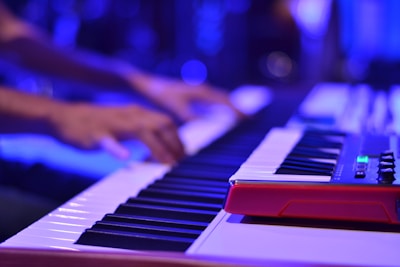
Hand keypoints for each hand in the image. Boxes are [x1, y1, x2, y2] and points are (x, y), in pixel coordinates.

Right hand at [48, 102, 184, 163]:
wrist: (64, 117)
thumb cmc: (96, 124)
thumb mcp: (124, 125)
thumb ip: (142, 132)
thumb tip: (161, 147)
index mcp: (137, 113)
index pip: (166, 122)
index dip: (178, 139)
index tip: (184, 156)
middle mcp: (129, 114)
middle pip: (161, 124)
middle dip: (174, 144)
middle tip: (180, 163)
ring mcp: (113, 123)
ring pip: (141, 131)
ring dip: (157, 147)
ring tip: (166, 164)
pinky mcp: (95, 134)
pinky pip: (108, 141)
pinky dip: (117, 148)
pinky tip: (125, 157)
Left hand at [128, 72, 243, 121]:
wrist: (148, 84)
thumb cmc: (160, 93)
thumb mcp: (174, 106)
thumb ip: (189, 115)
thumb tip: (203, 125)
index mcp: (201, 92)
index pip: (225, 102)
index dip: (237, 110)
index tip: (248, 118)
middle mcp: (203, 90)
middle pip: (226, 100)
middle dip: (238, 109)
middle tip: (250, 119)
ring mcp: (199, 91)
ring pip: (220, 99)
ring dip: (230, 107)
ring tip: (241, 116)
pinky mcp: (195, 94)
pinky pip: (213, 100)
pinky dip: (221, 106)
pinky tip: (221, 113)